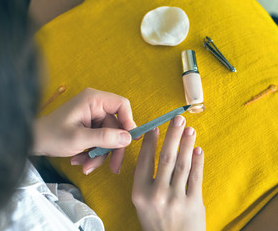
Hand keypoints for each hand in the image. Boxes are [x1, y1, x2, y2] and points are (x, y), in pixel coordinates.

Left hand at [32, 88, 136, 173]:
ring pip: (108, 138)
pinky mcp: (88, 128)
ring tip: (85, 166)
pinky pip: (99, 141)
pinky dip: (92, 154)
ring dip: (99, 155)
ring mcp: (91, 117)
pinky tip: (79, 161)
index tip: (129, 141)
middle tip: (114, 168)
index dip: (129, 122)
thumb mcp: (79, 139)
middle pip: (116, 127)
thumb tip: (129, 138)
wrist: (33, 142)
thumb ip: (105, 138)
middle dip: (112, 149)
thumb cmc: (52, 136)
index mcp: (93, 100)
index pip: (121, 105)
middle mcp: (95, 106)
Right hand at [132, 115, 205, 230]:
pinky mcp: (194, 203)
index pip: (145, 161)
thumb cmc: (155, 224)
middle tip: (178, 119)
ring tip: (190, 130)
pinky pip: (196, 177)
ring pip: (183, 165)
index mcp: (140, 193)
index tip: (155, 127)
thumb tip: (154, 153)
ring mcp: (176, 199)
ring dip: (187, 145)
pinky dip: (197, 161)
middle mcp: (157, 194)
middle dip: (173, 136)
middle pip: (166, 158)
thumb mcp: (141, 204)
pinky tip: (198, 150)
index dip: (151, 142)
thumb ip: (145, 181)